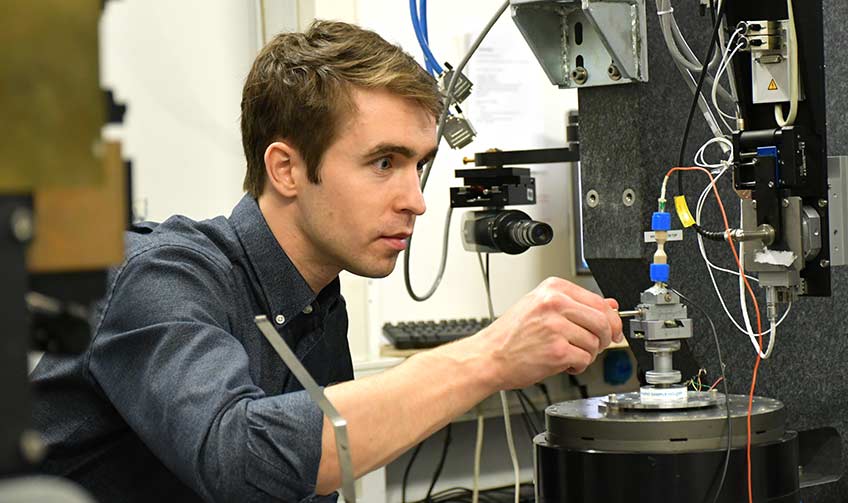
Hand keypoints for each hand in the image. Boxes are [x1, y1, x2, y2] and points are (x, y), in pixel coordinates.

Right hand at [477, 277, 623, 389]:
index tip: (612, 329)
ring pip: (595, 343)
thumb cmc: (511, 335)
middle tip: (595, 346)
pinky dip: (578, 366)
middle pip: (603, 321)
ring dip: (587, 354)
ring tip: (568, 353)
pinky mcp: (557, 351)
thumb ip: (576, 305)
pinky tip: (563, 362)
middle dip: (605, 338)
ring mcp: (556, 327)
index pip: (599, 301)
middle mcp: (555, 304)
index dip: (611, 319)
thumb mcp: (541, 308)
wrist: (489, 356)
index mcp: (553, 289)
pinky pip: (585, 360)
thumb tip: (611, 306)